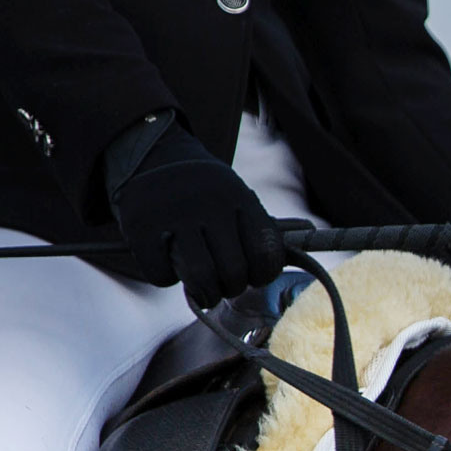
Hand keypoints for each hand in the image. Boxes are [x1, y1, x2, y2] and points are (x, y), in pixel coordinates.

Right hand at [104, 117, 287, 309]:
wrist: (150, 157)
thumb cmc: (207, 194)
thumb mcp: (238, 199)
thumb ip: (264, 227)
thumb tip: (311, 235)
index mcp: (240, 197)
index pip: (266, 255)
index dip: (263, 275)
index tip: (254, 275)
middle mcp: (209, 203)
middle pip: (235, 273)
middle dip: (232, 287)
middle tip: (226, 284)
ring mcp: (173, 212)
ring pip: (202, 279)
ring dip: (206, 293)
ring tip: (205, 289)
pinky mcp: (139, 224)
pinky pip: (162, 276)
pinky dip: (166, 278)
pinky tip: (169, 263)